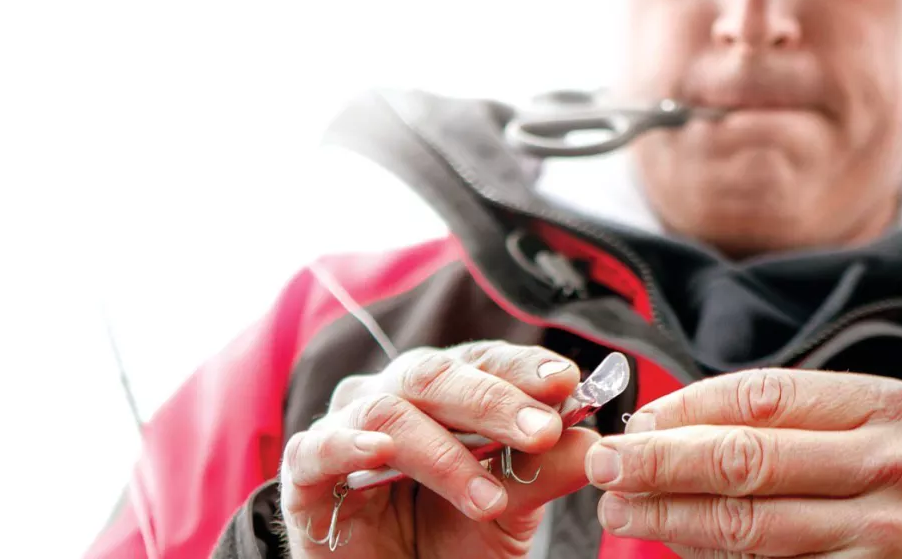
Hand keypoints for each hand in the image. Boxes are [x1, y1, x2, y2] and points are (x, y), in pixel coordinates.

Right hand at [279, 341, 599, 558]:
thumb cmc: (446, 544)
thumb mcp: (507, 514)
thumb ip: (541, 474)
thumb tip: (594, 441)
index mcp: (443, 395)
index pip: (482, 361)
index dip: (521, 367)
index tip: (567, 382)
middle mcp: (393, 398)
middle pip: (438, 374)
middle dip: (494, 401)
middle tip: (542, 432)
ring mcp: (346, 431)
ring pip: (390, 410)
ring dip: (445, 451)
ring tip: (489, 497)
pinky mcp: (306, 474)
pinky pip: (320, 446)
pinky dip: (350, 444)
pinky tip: (381, 454)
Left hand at [585, 369, 901, 557]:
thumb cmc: (899, 496)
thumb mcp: (867, 438)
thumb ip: (786, 425)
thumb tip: (660, 430)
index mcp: (888, 407)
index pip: (762, 396)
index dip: (686, 408)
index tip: (635, 421)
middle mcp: (894, 464)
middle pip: (747, 457)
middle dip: (661, 461)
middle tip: (606, 464)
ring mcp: (886, 533)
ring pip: (749, 524)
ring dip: (670, 515)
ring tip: (620, 509)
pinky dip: (710, 556)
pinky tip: (674, 543)